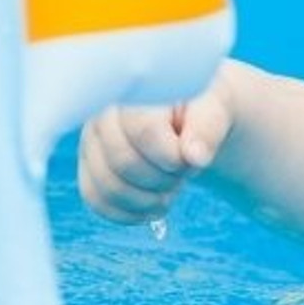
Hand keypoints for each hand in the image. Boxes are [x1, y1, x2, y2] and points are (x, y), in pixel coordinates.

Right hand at [77, 85, 232, 223]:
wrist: (191, 117)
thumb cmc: (202, 108)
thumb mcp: (216, 108)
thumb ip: (207, 128)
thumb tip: (195, 156)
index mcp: (133, 91)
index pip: (144, 132)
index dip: (173, 157)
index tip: (192, 157)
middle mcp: (102, 114)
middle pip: (124, 164)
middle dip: (165, 178)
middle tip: (184, 171)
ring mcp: (90, 143)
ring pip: (107, 188)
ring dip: (150, 199)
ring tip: (172, 186)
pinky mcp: (88, 168)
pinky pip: (97, 202)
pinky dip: (131, 213)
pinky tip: (155, 204)